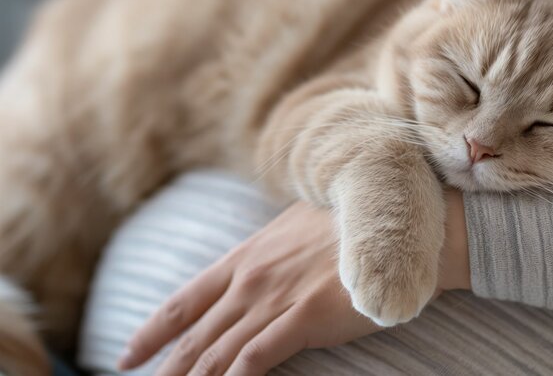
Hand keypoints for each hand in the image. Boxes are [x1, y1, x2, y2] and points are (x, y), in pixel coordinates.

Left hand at [118, 194, 468, 374]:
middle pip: (194, 336)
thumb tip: (258, 261)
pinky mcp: (304, 318)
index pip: (185, 299)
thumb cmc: (351, 223)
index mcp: (247, 257)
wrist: (395, 223)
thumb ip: (269, 250)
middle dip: (164, 370)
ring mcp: (275, 299)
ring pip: (217, 354)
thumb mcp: (296, 226)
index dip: (153, 330)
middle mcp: (251, 279)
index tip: (126, 355)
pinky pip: (255, 361)